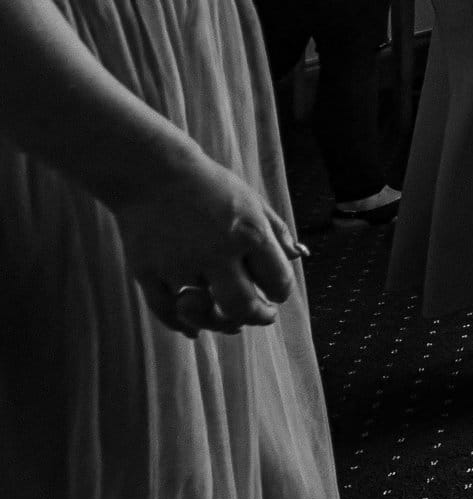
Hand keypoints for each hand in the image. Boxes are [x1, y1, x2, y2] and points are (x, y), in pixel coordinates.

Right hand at [109, 156, 305, 336]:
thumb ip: (276, 231)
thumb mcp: (252, 201)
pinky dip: (181, 324)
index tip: (275, 294)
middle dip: (256, 317)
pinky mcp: (147, 270)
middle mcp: (216, 252)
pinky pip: (166, 311)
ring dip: (220, 323)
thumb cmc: (208, 185)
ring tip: (228, 323)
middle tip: (260, 317)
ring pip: (204, 314)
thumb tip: (300, 257)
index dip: (280, 293)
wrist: (152, 171)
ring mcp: (179, 264)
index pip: (278, 281)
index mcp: (249, 234)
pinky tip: (192, 328)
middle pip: (243, 307)